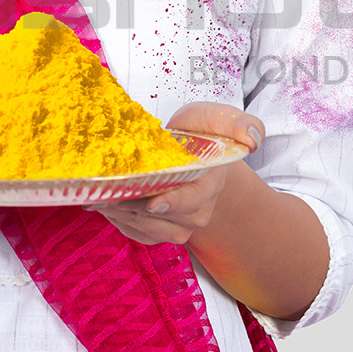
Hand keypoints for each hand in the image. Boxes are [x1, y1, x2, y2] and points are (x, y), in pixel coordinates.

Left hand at [80, 102, 264, 245]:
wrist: (193, 157)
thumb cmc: (201, 134)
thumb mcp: (217, 118)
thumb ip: (236, 122)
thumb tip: (253, 137)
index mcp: (211, 184)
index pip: (192, 201)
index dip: (173, 203)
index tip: (154, 201)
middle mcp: (197, 211)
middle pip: (162, 217)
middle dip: (134, 206)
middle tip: (107, 192)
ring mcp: (179, 225)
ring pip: (147, 228)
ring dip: (121, 214)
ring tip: (99, 195)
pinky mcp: (159, 231)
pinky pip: (137, 233)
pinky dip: (118, 220)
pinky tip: (103, 202)